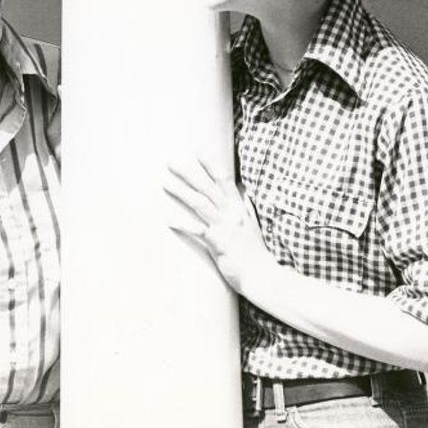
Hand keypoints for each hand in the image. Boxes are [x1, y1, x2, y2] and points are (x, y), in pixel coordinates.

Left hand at [163, 156, 270, 291]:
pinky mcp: (218, 244)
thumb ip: (246, 208)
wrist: (262, 275)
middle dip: (189, 173)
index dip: (211, 164)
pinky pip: (198, 231)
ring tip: (165, 183)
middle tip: (171, 162)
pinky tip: (168, 220)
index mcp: (238, 207)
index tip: (197, 152)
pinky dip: (183, 225)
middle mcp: (231, 214)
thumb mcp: (252, 224)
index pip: (224, 179)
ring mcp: (225, 228)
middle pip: (207, 188)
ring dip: (182, 193)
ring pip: (200, 204)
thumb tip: (243, 193)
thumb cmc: (255, 252)